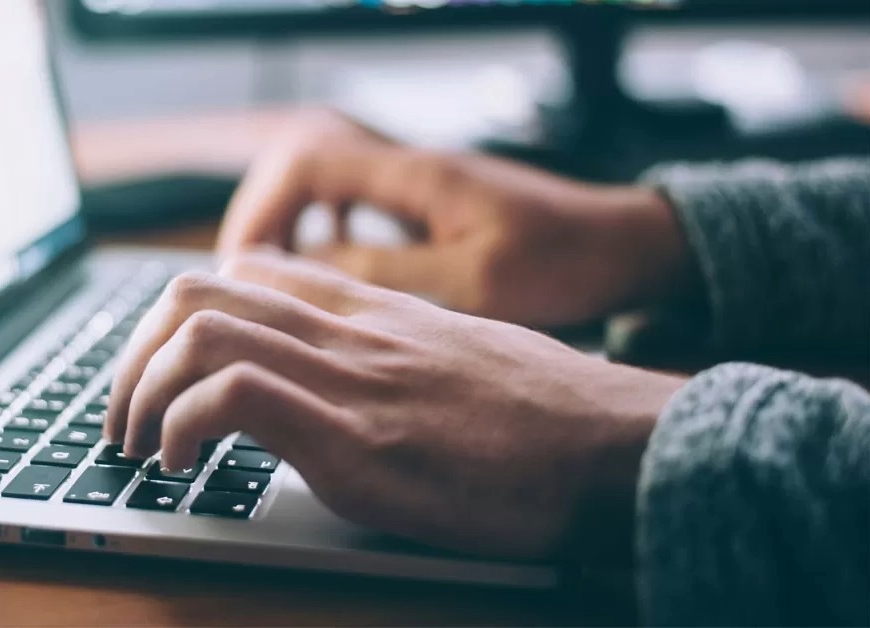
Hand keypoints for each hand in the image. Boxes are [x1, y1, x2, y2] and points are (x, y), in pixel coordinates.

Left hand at [106, 251, 686, 562]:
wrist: (618, 447)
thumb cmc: (550, 414)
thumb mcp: (461, 356)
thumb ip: (394, 351)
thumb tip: (348, 382)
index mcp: (373, 311)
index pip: (247, 271)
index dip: (181, 316)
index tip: (166, 370)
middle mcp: (350, 331)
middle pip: (198, 291)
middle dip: (134, 355)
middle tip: (125, 415)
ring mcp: (350, 379)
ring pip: (199, 330)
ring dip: (140, 390)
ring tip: (139, 446)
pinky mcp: (356, 441)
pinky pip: (233, 396)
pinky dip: (181, 426)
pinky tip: (182, 466)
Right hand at [217, 109, 691, 327]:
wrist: (625, 246)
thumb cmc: (565, 262)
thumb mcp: (473, 283)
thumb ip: (385, 274)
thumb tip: (301, 271)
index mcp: (416, 176)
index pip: (306, 161)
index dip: (261, 209)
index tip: (243, 266)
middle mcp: (410, 167)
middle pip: (301, 165)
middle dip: (263, 218)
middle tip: (244, 280)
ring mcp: (419, 183)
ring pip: (324, 184)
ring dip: (290, 226)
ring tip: (272, 282)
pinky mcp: (430, 205)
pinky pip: (354, 204)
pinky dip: (325, 233)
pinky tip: (328, 273)